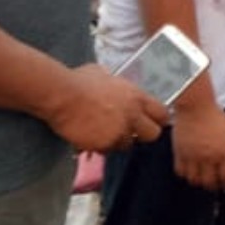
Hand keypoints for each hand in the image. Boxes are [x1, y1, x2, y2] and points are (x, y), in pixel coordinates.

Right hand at [44, 64, 167, 153]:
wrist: (61, 95)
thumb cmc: (79, 81)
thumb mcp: (104, 74)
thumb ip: (116, 83)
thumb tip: (113, 81)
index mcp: (136, 97)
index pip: (162, 113)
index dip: (158, 119)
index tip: (151, 121)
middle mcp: (132, 115)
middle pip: (153, 134)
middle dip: (143, 135)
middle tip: (131, 132)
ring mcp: (119, 131)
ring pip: (128, 145)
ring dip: (119, 141)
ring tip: (104, 133)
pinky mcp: (104, 144)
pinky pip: (108, 150)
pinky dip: (101, 147)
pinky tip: (91, 138)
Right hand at [171, 95, 224, 192]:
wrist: (195, 107)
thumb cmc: (215, 116)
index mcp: (223, 152)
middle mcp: (208, 157)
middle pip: (209, 182)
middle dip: (212, 187)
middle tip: (213, 188)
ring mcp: (192, 156)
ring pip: (194, 180)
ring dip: (198, 182)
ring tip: (200, 181)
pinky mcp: (179, 153)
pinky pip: (181, 171)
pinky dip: (184, 175)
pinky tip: (188, 173)